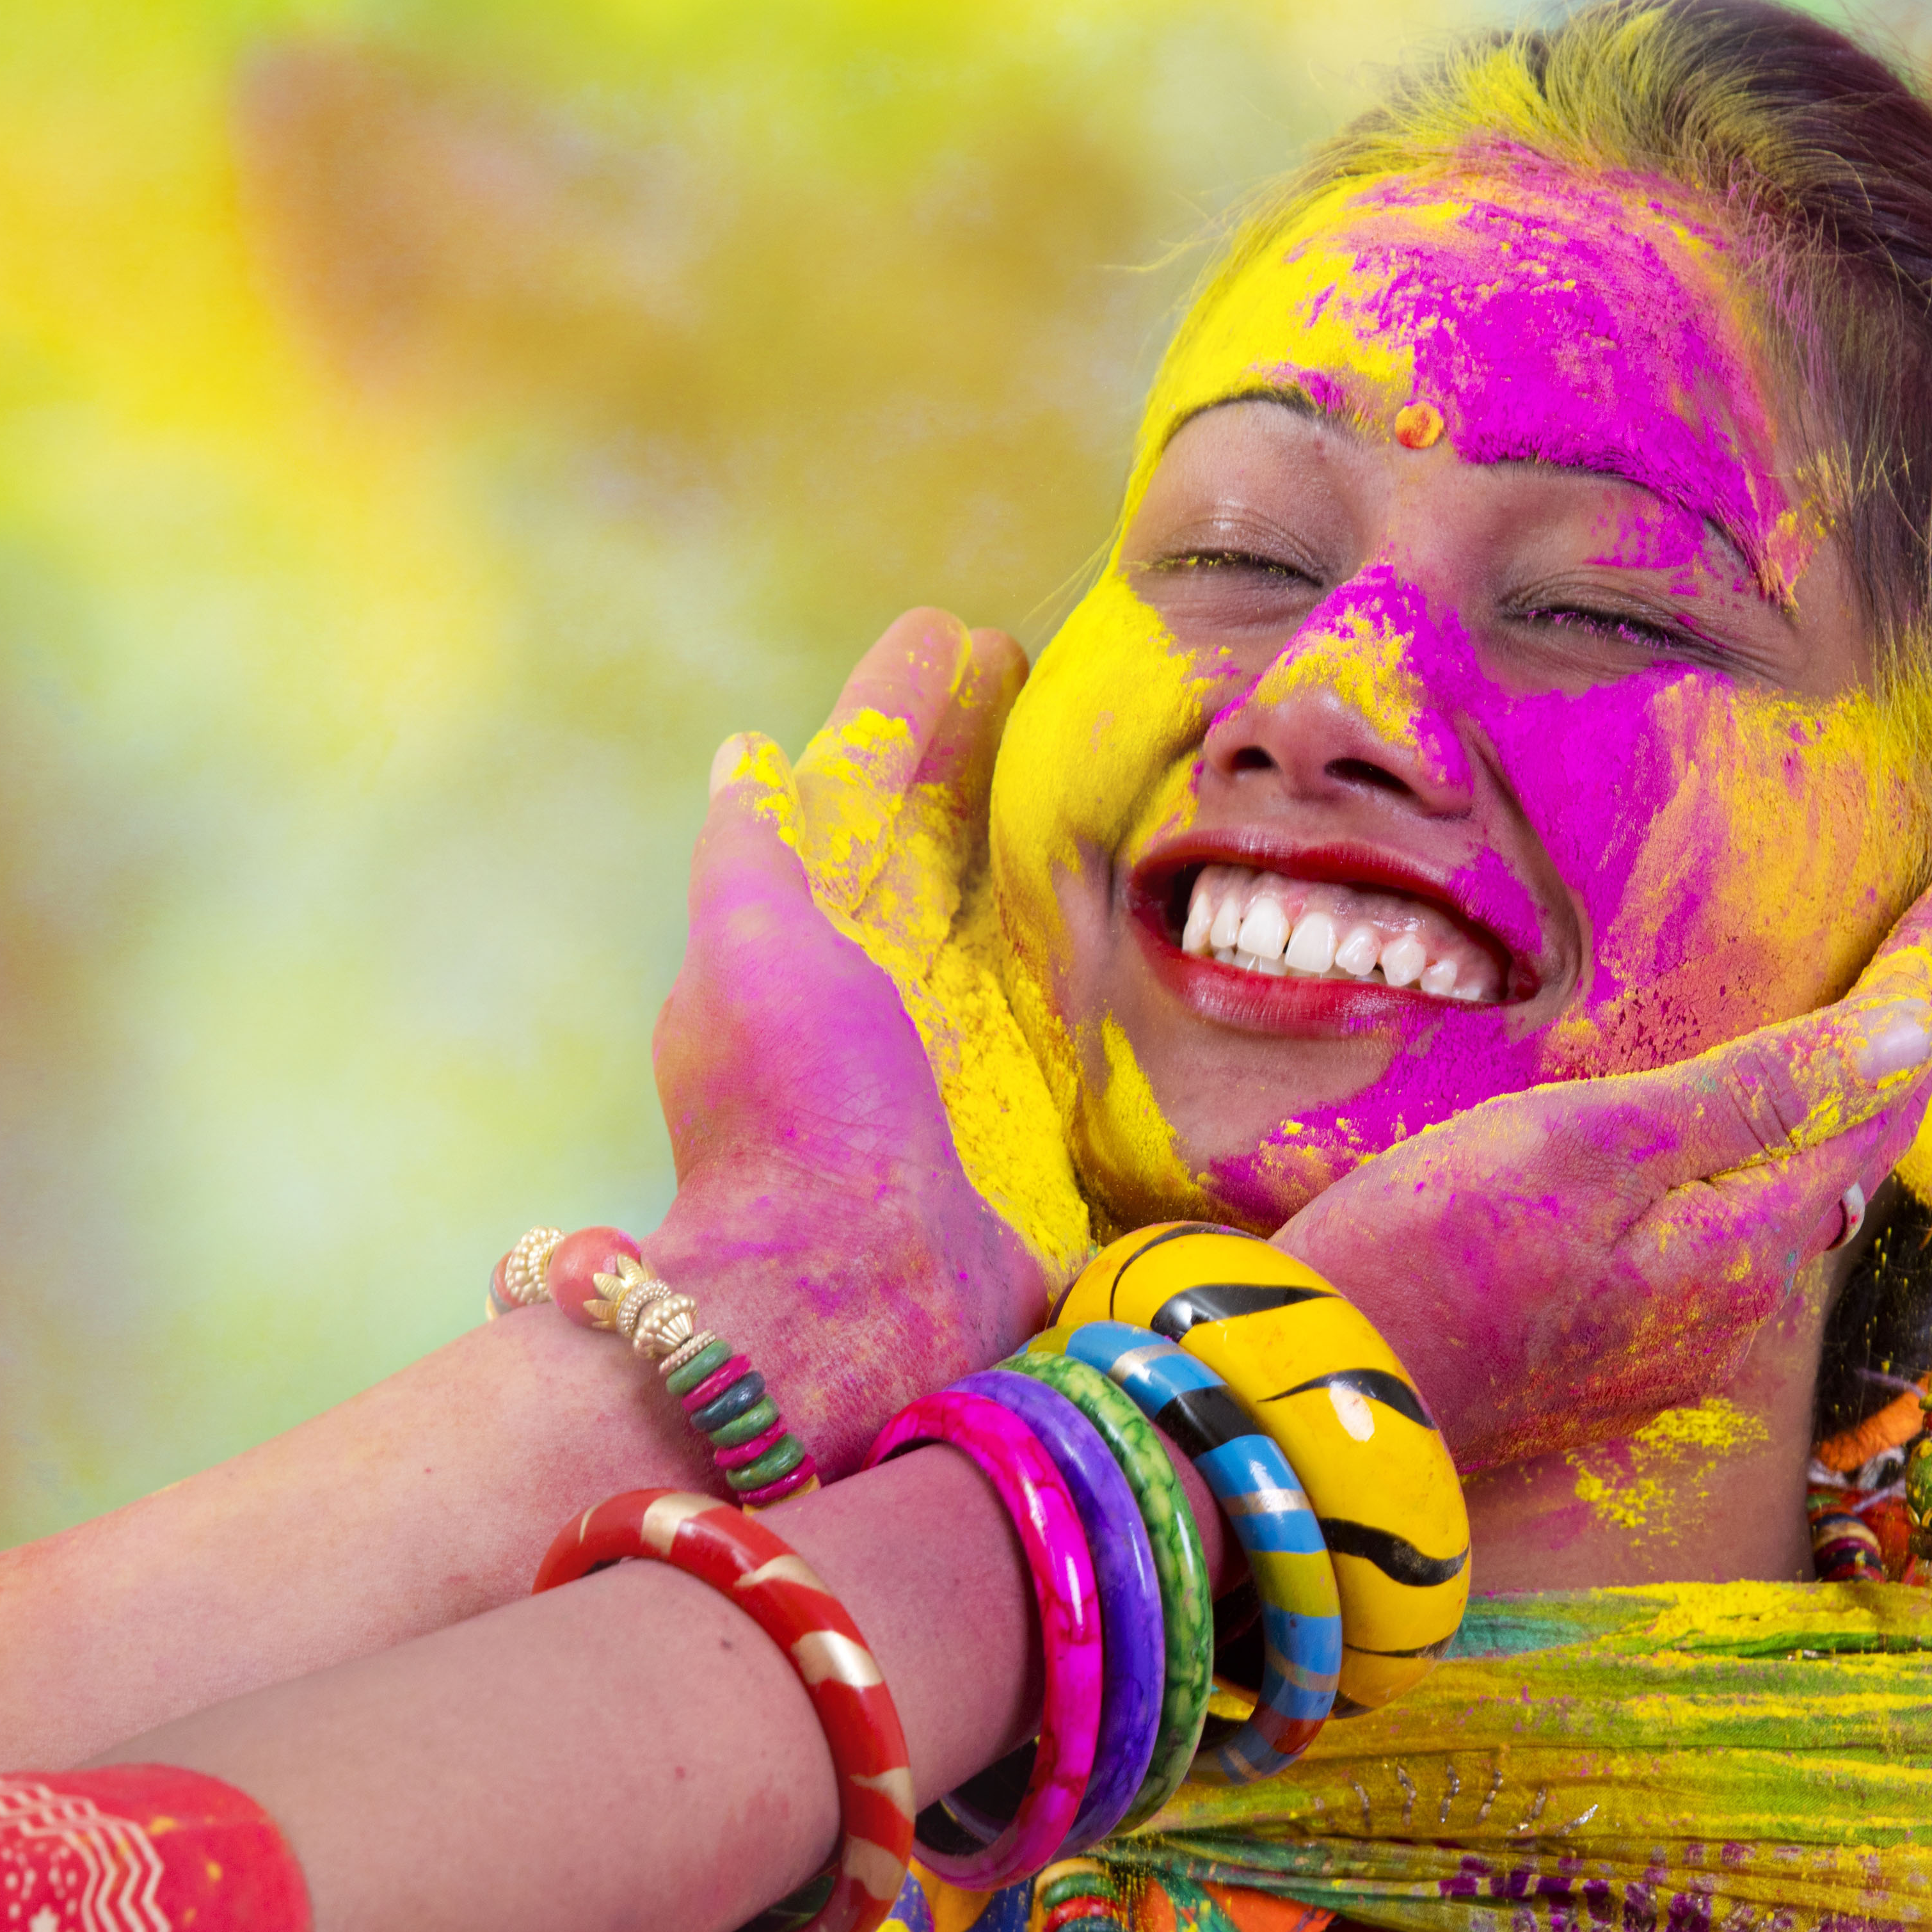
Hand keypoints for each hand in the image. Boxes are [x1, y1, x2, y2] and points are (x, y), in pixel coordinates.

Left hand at [744, 608, 1093, 1289]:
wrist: (848, 1301)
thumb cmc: (782, 1122)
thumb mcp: (746, 959)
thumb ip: (753, 855)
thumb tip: (747, 756)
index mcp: (833, 928)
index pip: (876, 786)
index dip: (909, 706)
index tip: (952, 631)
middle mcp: (912, 977)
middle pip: (965, 832)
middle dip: (1000, 746)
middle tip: (1048, 662)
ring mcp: (991, 1046)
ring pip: (1041, 907)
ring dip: (1075, 830)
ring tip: (1125, 748)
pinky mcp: (1060, 1116)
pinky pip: (1110, 1016)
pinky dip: (1143, 959)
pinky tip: (1185, 908)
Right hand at [1274, 852, 1931, 1476]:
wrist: (1313, 1415)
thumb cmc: (1429, 1259)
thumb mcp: (1589, 1146)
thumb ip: (1749, 1095)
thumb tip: (1913, 1041)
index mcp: (1748, 1243)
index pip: (1888, 1079)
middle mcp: (1742, 1301)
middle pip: (1870, 1135)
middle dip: (1929, 1019)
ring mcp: (1682, 1331)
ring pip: (1814, 1182)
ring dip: (1865, 1085)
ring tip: (1909, 1000)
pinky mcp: (1622, 1340)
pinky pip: (1749, 1219)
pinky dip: (1792, 1139)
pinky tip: (1779, 1120)